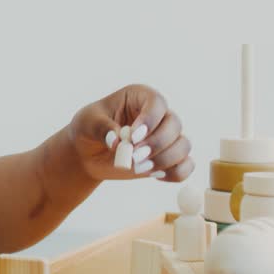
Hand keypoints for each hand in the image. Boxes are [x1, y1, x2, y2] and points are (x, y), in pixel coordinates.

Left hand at [68, 84, 193, 182]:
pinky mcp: (168, 159)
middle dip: (156, 144)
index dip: (150, 120)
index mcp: (140, 97)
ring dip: (164, 160)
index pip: (157, 102)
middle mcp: (158, 114)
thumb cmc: (88, 129)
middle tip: (133, 157)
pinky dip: (175, 173)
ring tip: (138, 168)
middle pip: (174, 125)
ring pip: (183, 145)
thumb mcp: (87, 123)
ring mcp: (166, 137)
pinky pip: (186, 166)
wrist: (88, 153)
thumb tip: (116, 140)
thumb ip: (101, 128)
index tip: (133, 138)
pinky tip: (154, 176)